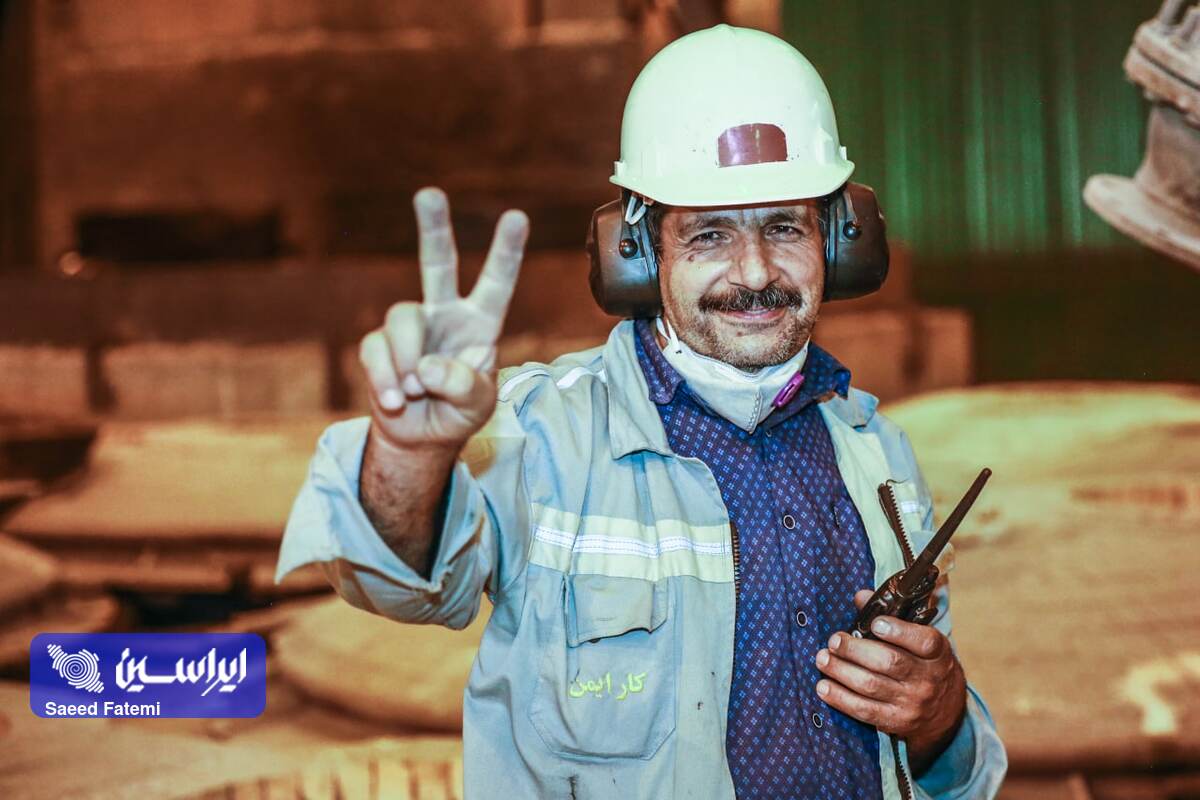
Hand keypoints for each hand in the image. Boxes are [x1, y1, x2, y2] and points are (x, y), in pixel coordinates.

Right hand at [359, 187, 528, 449]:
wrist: (421, 438)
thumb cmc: (459, 414)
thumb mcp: (477, 405)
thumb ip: (463, 386)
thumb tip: (426, 367)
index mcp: (480, 323)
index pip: (496, 283)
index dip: (505, 252)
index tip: (517, 216)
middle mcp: (446, 315)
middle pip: (437, 263)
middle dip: (433, 228)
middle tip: (429, 193)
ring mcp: (411, 328)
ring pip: (402, 317)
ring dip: (408, 358)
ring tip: (415, 391)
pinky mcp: (380, 345)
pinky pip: (376, 349)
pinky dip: (385, 378)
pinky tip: (395, 401)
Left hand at [814, 589, 966, 774]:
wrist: (946, 710)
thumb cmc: (924, 664)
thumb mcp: (919, 639)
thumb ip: (891, 616)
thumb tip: (860, 596)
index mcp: (937, 653)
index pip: (924, 641)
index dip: (899, 631)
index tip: (875, 624)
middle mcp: (927, 679)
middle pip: (890, 662)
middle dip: (856, 650)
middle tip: (834, 640)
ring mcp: (912, 703)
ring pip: (872, 686)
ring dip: (841, 671)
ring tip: (822, 658)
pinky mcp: (896, 721)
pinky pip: (864, 710)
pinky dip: (840, 698)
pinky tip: (823, 686)